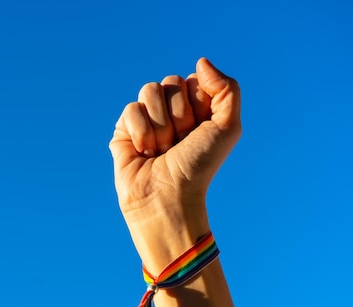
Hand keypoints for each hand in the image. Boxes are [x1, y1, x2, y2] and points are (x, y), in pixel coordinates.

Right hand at [108, 58, 240, 272]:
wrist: (168, 198)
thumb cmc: (199, 167)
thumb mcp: (228, 128)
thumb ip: (227, 89)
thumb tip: (200, 62)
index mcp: (195, 108)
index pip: (193, 80)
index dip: (198, 105)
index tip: (199, 132)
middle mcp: (170, 111)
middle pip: (170, 82)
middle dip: (179, 116)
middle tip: (179, 144)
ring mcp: (146, 119)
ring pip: (149, 91)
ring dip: (160, 126)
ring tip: (161, 150)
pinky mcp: (123, 129)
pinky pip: (131, 108)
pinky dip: (141, 132)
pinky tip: (144, 152)